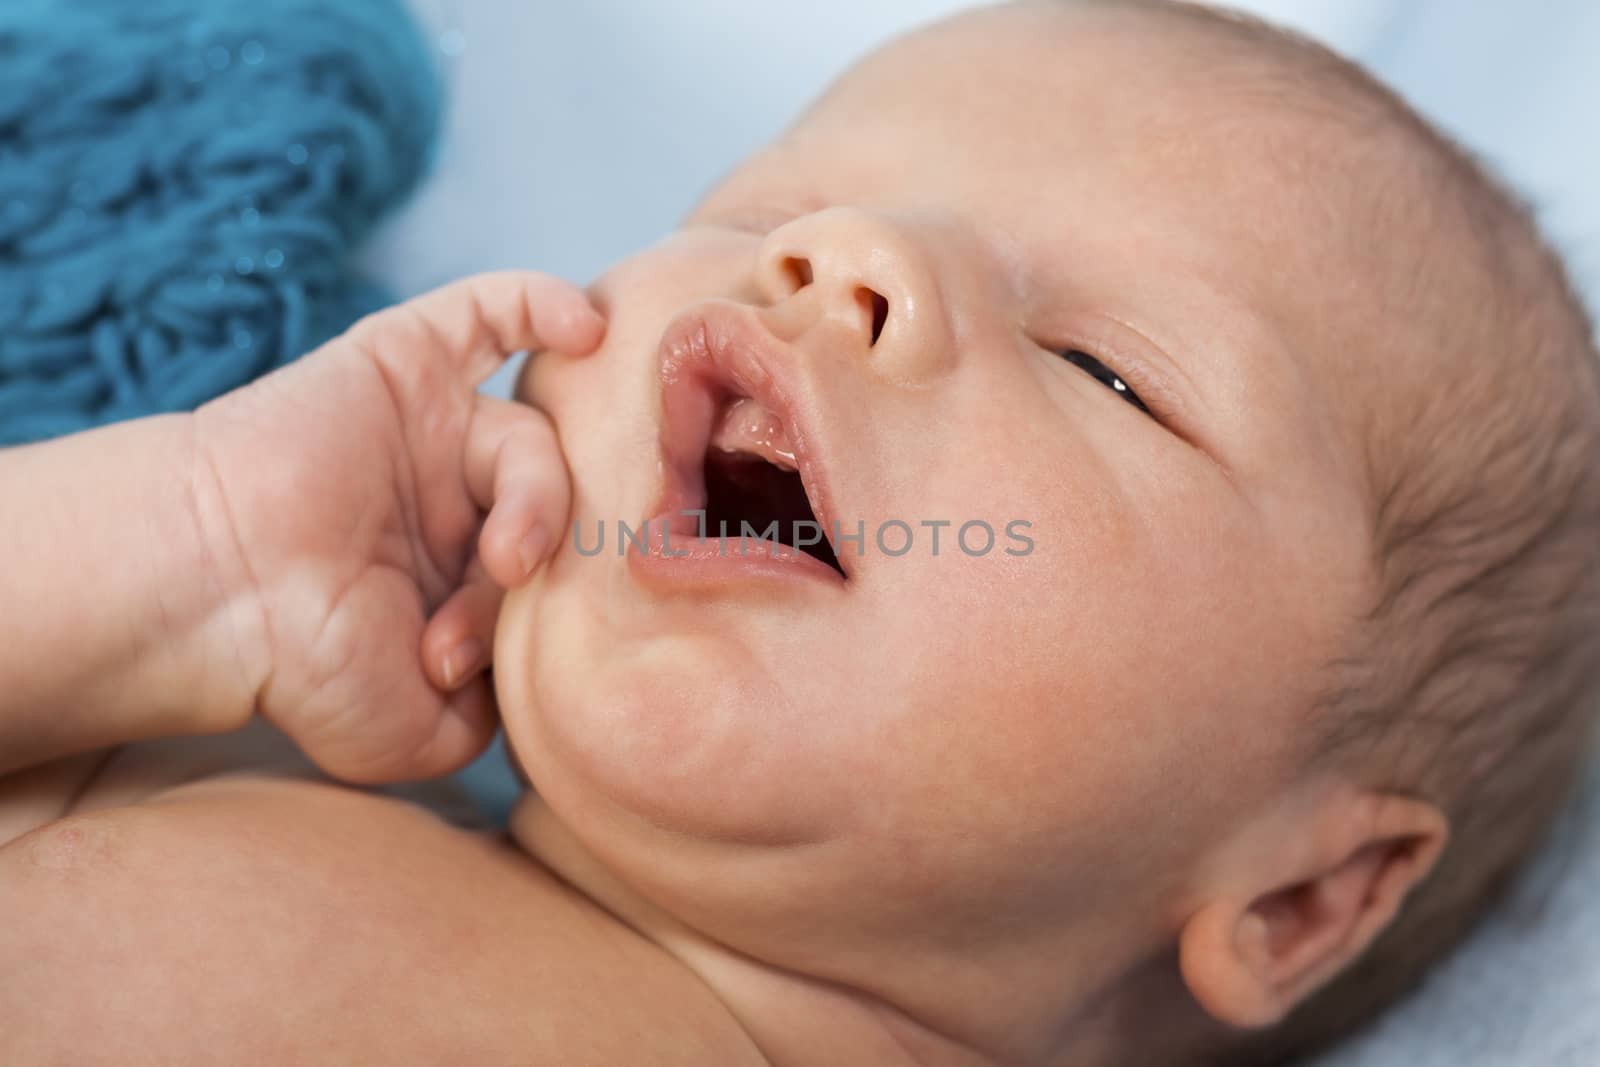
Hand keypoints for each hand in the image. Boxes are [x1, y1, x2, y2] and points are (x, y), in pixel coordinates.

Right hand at [190, 273, 602, 782]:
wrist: (214, 593)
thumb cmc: (302, 665)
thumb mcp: (417, 732)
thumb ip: (491, 715)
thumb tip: (527, 683)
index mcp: (460, 571)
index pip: (554, 571)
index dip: (526, 620)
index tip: (449, 666)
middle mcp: (452, 495)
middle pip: (552, 500)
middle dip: (536, 560)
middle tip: (489, 602)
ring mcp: (430, 428)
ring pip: (531, 436)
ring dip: (537, 500)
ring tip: (507, 555)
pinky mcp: (403, 364)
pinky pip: (489, 310)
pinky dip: (544, 303)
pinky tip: (589, 327)